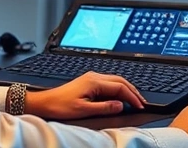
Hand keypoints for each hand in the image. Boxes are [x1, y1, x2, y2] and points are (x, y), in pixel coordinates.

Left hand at [24, 71, 145, 119]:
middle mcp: (94, 76)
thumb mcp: (83, 110)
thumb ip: (104, 107)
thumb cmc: (60, 105)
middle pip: (120, 80)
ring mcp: (91, 78)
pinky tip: (120, 96)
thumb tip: (120, 105)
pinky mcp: (89, 81)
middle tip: (142, 102)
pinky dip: (118, 89)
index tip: (139, 105)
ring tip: (135, 99)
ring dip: (127, 89)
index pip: (120, 87)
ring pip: (115, 80)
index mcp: (94, 81)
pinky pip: (109, 82)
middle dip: (133, 91)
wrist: (45, 102)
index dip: (132, 96)